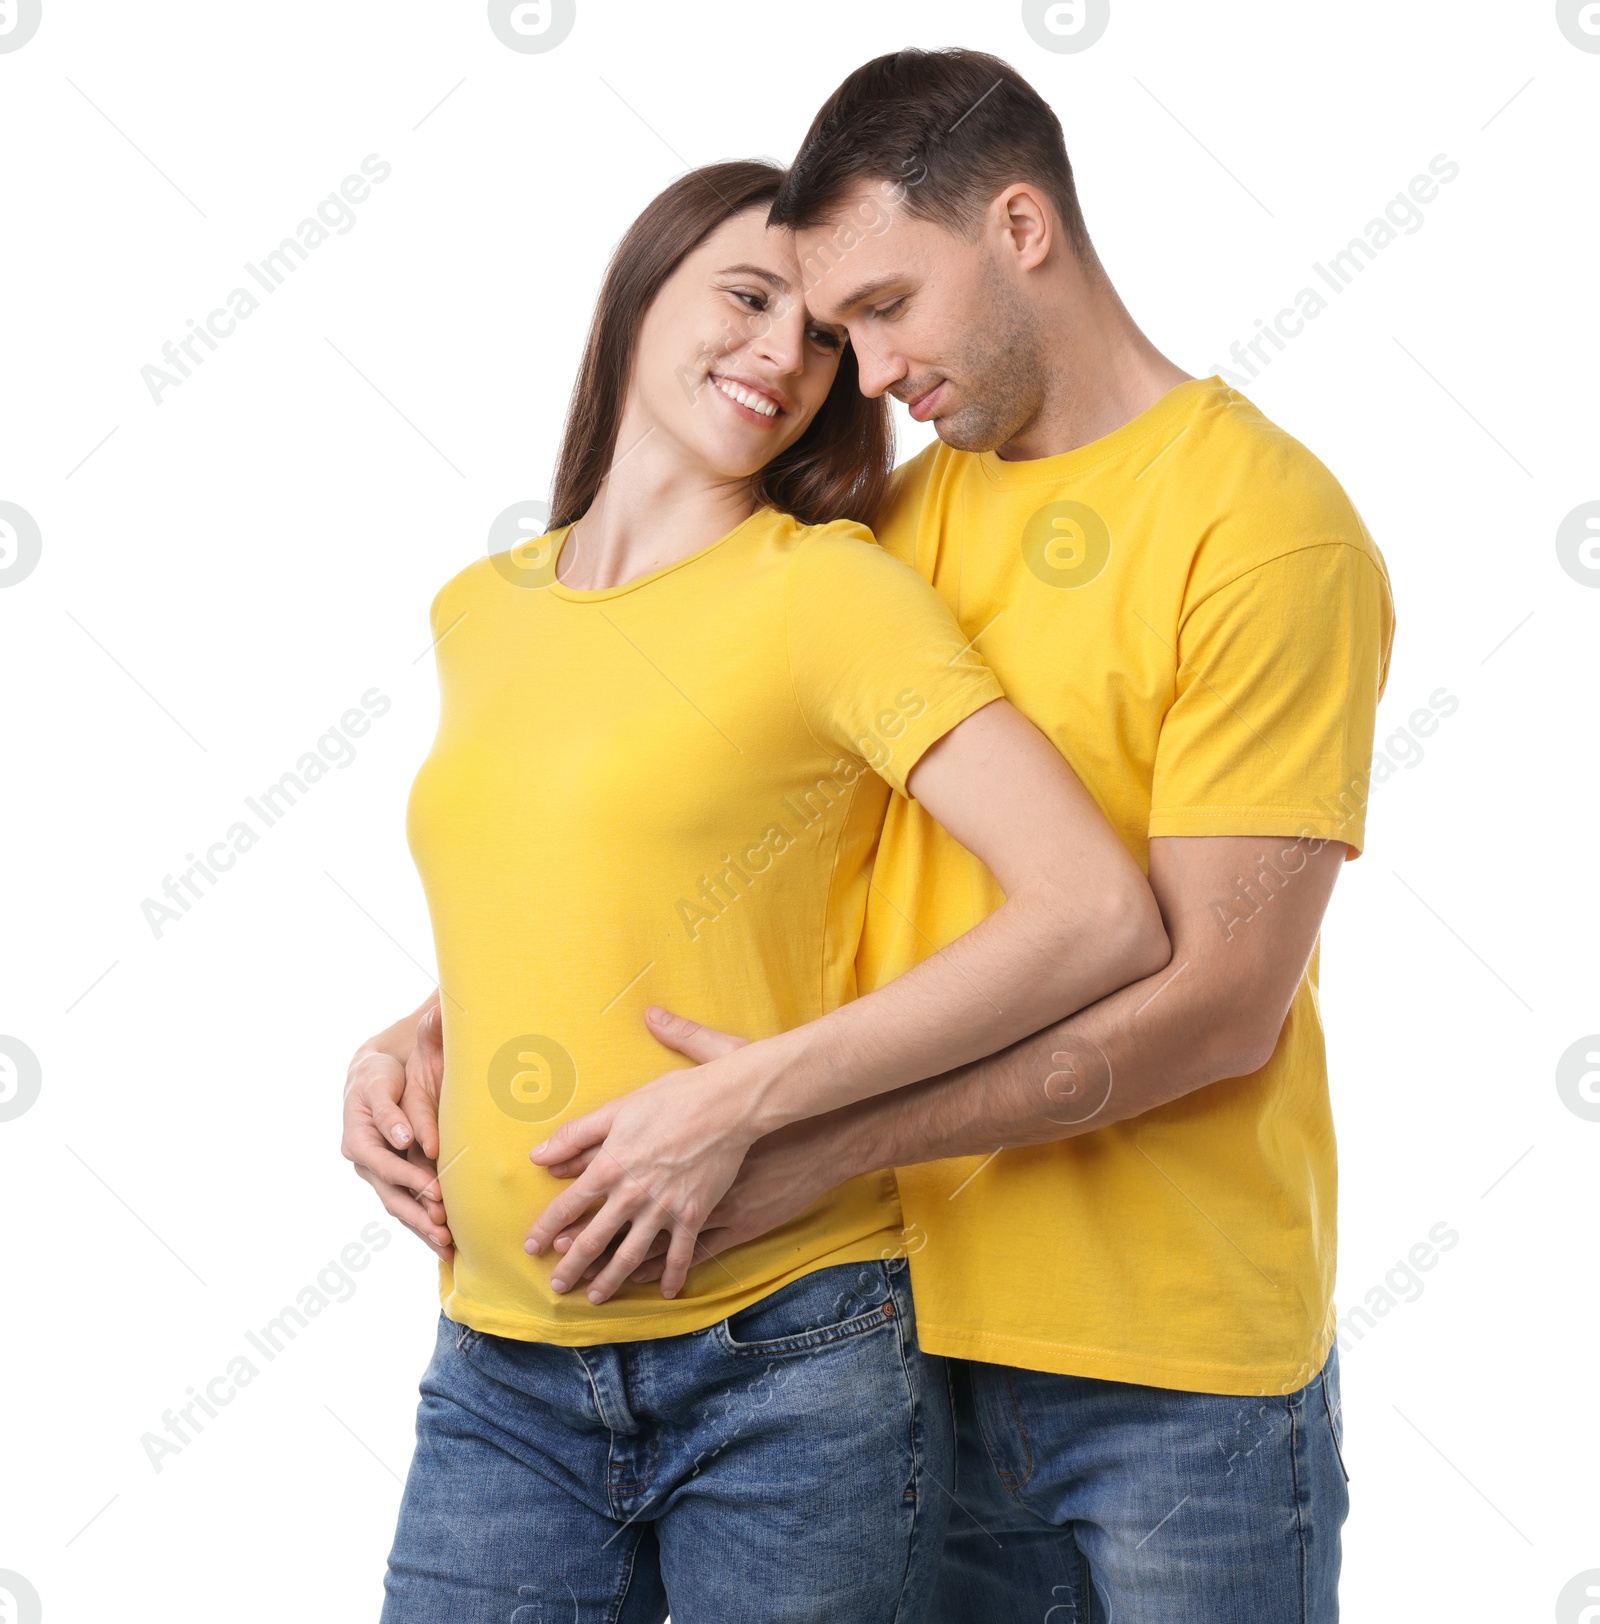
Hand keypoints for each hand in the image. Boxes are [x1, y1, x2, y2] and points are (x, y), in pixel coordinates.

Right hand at [342, 1004, 453, 1258]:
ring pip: (400, 1207)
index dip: (410, 1180)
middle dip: (417, 1217)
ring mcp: (379, 1173)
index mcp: (357, 1142)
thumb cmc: (377, 1077)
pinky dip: (424, 1223)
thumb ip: (389, 1113)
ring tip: (447, 1247)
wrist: (373, 1074)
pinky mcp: (393, 1176)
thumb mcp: (378, 1087)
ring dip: (422, 1229)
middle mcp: (366, 1163)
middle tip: (443, 1232)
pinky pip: (408, 1204)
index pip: (385, 1167)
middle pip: (391, 1196)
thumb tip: (404, 1139)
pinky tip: (443, 1241)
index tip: (436, 1192)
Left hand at [544, 1008, 855, 1285]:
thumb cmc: (673, 1098)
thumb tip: (538, 1156)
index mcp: (610, 1165)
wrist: (728, 1103)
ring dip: (610, 1279)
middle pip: (594, 1238)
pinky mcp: (695, 1213)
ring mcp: (665, 1208)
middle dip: (572, 1267)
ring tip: (596, 1297)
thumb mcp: (619, 1109)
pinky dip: (671, 1275)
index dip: (546, 1228)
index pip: (568, 1205)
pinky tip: (666, 1291)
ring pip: (631, 1255)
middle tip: (558, 1286)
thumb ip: (576, 1135)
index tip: (532, 1247)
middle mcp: (632, 1193)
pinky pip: (680, 1253)